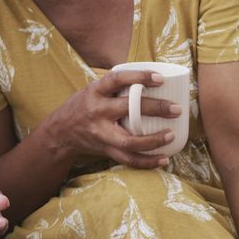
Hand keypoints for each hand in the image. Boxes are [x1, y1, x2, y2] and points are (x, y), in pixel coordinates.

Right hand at [48, 70, 181, 168]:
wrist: (62, 131)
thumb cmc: (84, 105)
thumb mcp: (94, 89)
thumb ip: (116, 85)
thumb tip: (152, 77)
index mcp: (95, 92)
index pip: (117, 80)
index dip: (139, 77)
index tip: (160, 78)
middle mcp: (98, 112)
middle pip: (128, 110)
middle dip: (155, 108)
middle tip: (176, 109)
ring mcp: (101, 134)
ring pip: (129, 141)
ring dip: (153, 140)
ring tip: (171, 134)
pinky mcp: (106, 150)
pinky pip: (128, 159)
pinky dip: (147, 161)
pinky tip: (163, 158)